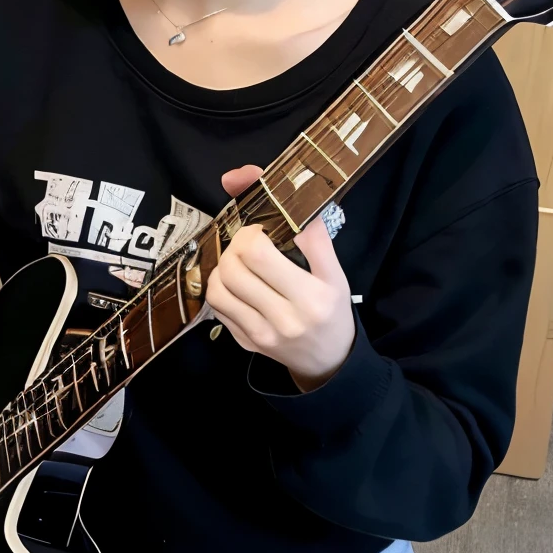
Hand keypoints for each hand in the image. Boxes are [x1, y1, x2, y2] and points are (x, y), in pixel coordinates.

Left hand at [206, 166, 355, 391]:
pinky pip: (217, 307)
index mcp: (313, 295)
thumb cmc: (332, 309)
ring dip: (224, 266)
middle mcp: (286, 318)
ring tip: (240, 261)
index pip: (259, 252)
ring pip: (218, 287)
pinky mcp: (246, 343)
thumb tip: (279, 190)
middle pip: (234, 266)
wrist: (330, 362)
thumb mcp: (335, 272)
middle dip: (237, 244)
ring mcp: (263, 334)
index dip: (253, 230)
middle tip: (250, 242)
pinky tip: (237, 284)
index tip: (265, 228)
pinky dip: (221, 288)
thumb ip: (312, 233)